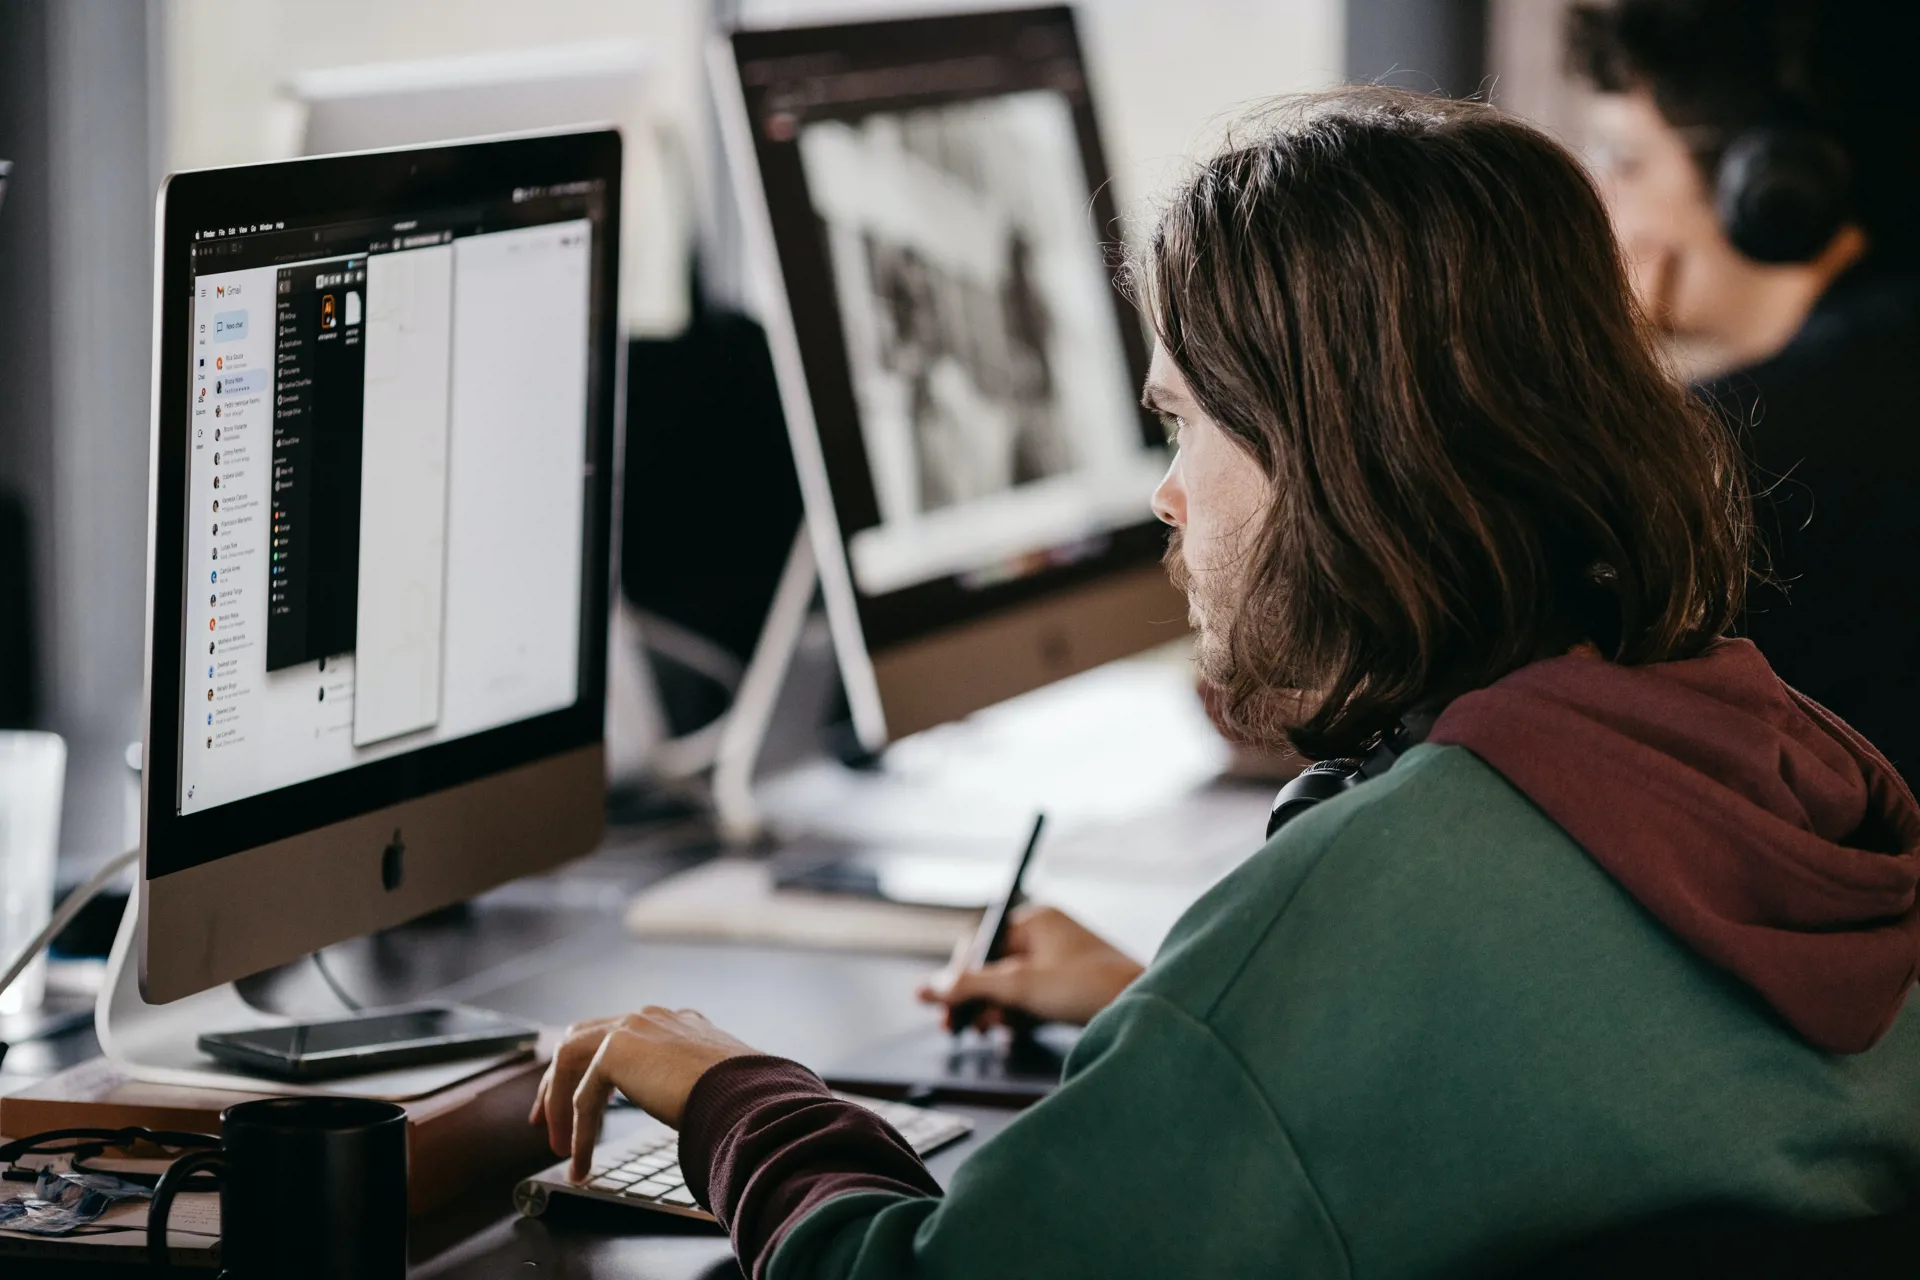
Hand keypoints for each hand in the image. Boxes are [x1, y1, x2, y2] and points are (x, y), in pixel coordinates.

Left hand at [528, 1007, 758, 1182]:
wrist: (749, 1094)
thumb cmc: (744, 1098)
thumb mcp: (711, 1085)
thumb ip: (688, 1085)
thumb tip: (686, 1112)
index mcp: (675, 1023)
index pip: (618, 1035)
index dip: (592, 1069)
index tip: (580, 1102)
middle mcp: (650, 1017)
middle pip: (581, 1038)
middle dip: (558, 1080)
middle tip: (545, 1119)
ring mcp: (633, 1026)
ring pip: (572, 1062)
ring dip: (560, 1107)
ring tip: (558, 1149)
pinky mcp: (617, 1048)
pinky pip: (583, 1095)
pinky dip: (578, 1131)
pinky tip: (581, 1161)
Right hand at [918, 906, 1143, 1029]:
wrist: (1143, 1010)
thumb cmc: (1088, 987)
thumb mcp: (1020, 986)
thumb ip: (971, 986)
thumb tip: (930, 989)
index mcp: (1037, 921)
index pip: (981, 941)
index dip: (959, 973)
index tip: (946, 1004)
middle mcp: (1047, 937)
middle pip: (994, 967)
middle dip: (975, 998)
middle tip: (955, 1027)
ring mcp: (1060, 964)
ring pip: (1011, 987)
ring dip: (995, 1010)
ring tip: (989, 1030)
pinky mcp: (1070, 989)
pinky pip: (1032, 1000)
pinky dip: (1018, 1016)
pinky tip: (1011, 1032)